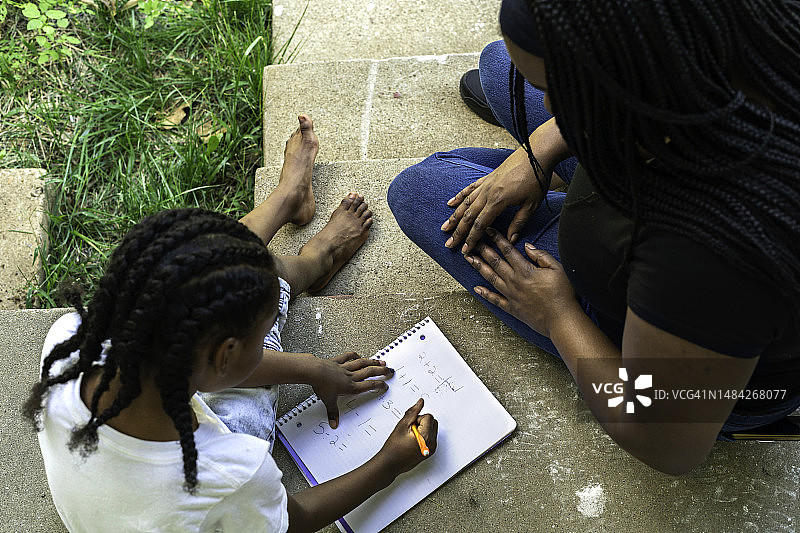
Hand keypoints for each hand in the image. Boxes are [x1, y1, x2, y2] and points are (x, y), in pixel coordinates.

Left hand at [312, 352, 393, 428]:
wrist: (314, 371)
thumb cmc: (321, 385)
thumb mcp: (328, 402)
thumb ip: (333, 413)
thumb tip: (334, 423)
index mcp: (350, 387)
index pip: (368, 386)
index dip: (379, 385)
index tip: (385, 385)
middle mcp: (350, 376)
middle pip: (369, 372)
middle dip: (381, 371)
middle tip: (389, 370)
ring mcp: (344, 367)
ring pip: (362, 363)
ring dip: (373, 362)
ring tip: (381, 361)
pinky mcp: (337, 361)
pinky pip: (348, 357)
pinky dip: (354, 355)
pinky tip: (359, 355)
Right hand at [378, 399, 437, 474]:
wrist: (391, 463)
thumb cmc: (394, 447)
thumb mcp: (402, 425)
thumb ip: (413, 412)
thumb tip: (421, 402)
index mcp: (427, 436)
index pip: (428, 417)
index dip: (417, 419)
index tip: (409, 426)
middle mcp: (432, 443)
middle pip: (433, 422)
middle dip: (422, 422)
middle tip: (410, 430)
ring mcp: (432, 448)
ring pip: (432, 428)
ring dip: (423, 428)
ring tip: (411, 436)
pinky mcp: (429, 451)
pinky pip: (431, 437)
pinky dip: (423, 435)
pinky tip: (413, 441)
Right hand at [441, 147, 548, 253]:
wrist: (536, 153)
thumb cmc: (536, 178)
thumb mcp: (531, 204)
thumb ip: (519, 222)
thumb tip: (510, 240)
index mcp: (498, 201)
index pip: (480, 224)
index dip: (472, 238)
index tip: (465, 250)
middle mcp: (488, 193)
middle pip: (468, 216)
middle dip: (458, 232)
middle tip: (449, 244)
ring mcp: (486, 184)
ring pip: (465, 203)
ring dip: (454, 217)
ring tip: (444, 227)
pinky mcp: (487, 178)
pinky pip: (469, 189)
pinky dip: (459, 197)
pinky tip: (450, 203)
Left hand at [466, 228, 580, 336]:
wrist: (562, 320)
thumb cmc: (563, 295)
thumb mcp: (558, 269)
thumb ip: (541, 256)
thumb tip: (528, 247)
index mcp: (525, 271)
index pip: (508, 250)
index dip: (497, 239)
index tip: (489, 231)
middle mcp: (515, 282)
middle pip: (495, 262)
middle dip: (483, 250)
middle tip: (473, 242)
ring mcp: (511, 296)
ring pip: (491, 278)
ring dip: (479, 267)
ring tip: (469, 259)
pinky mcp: (512, 308)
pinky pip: (495, 300)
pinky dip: (485, 294)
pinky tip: (476, 288)